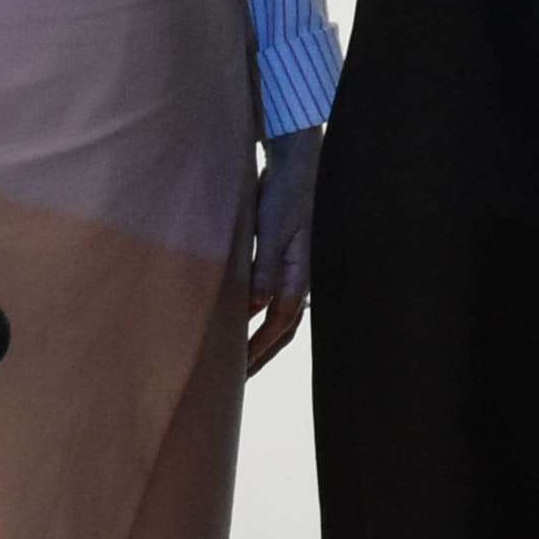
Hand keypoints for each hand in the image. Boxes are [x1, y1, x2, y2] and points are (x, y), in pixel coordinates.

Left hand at [245, 128, 321, 373]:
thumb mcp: (273, 229)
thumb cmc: (285, 191)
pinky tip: (239, 318)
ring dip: (261, 337)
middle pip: (284, 326)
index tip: (238, 373)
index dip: (259, 349)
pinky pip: (271, 295)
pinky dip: (258, 315)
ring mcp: (291, 265)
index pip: (281, 323)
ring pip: (279, 313)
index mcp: (300, 271)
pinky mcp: (280, 255)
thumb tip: (255, 308)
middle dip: (263, 353)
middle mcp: (299, 274)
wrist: (294, 158)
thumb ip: (264, 267)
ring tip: (238, 357)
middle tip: (238, 379)